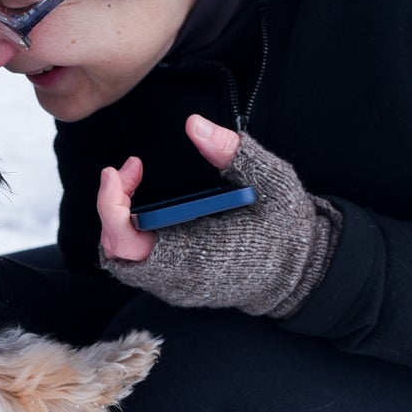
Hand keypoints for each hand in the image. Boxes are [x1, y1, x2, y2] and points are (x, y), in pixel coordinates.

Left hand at [97, 117, 342, 320]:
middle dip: (111, 206)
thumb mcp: (270, 180)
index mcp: (198, 255)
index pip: (129, 242)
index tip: (120, 170)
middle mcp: (179, 278)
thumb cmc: (287, 229)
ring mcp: (175, 287)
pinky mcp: (175, 286)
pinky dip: (128, 232)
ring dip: (117, 218)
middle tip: (129, 171)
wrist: (300, 272)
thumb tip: (195, 125)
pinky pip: (135, 263)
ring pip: (120, 258)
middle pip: (115, 250)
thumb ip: (232, 150)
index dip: (112, 206)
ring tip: (132, 183)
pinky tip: (142, 205)